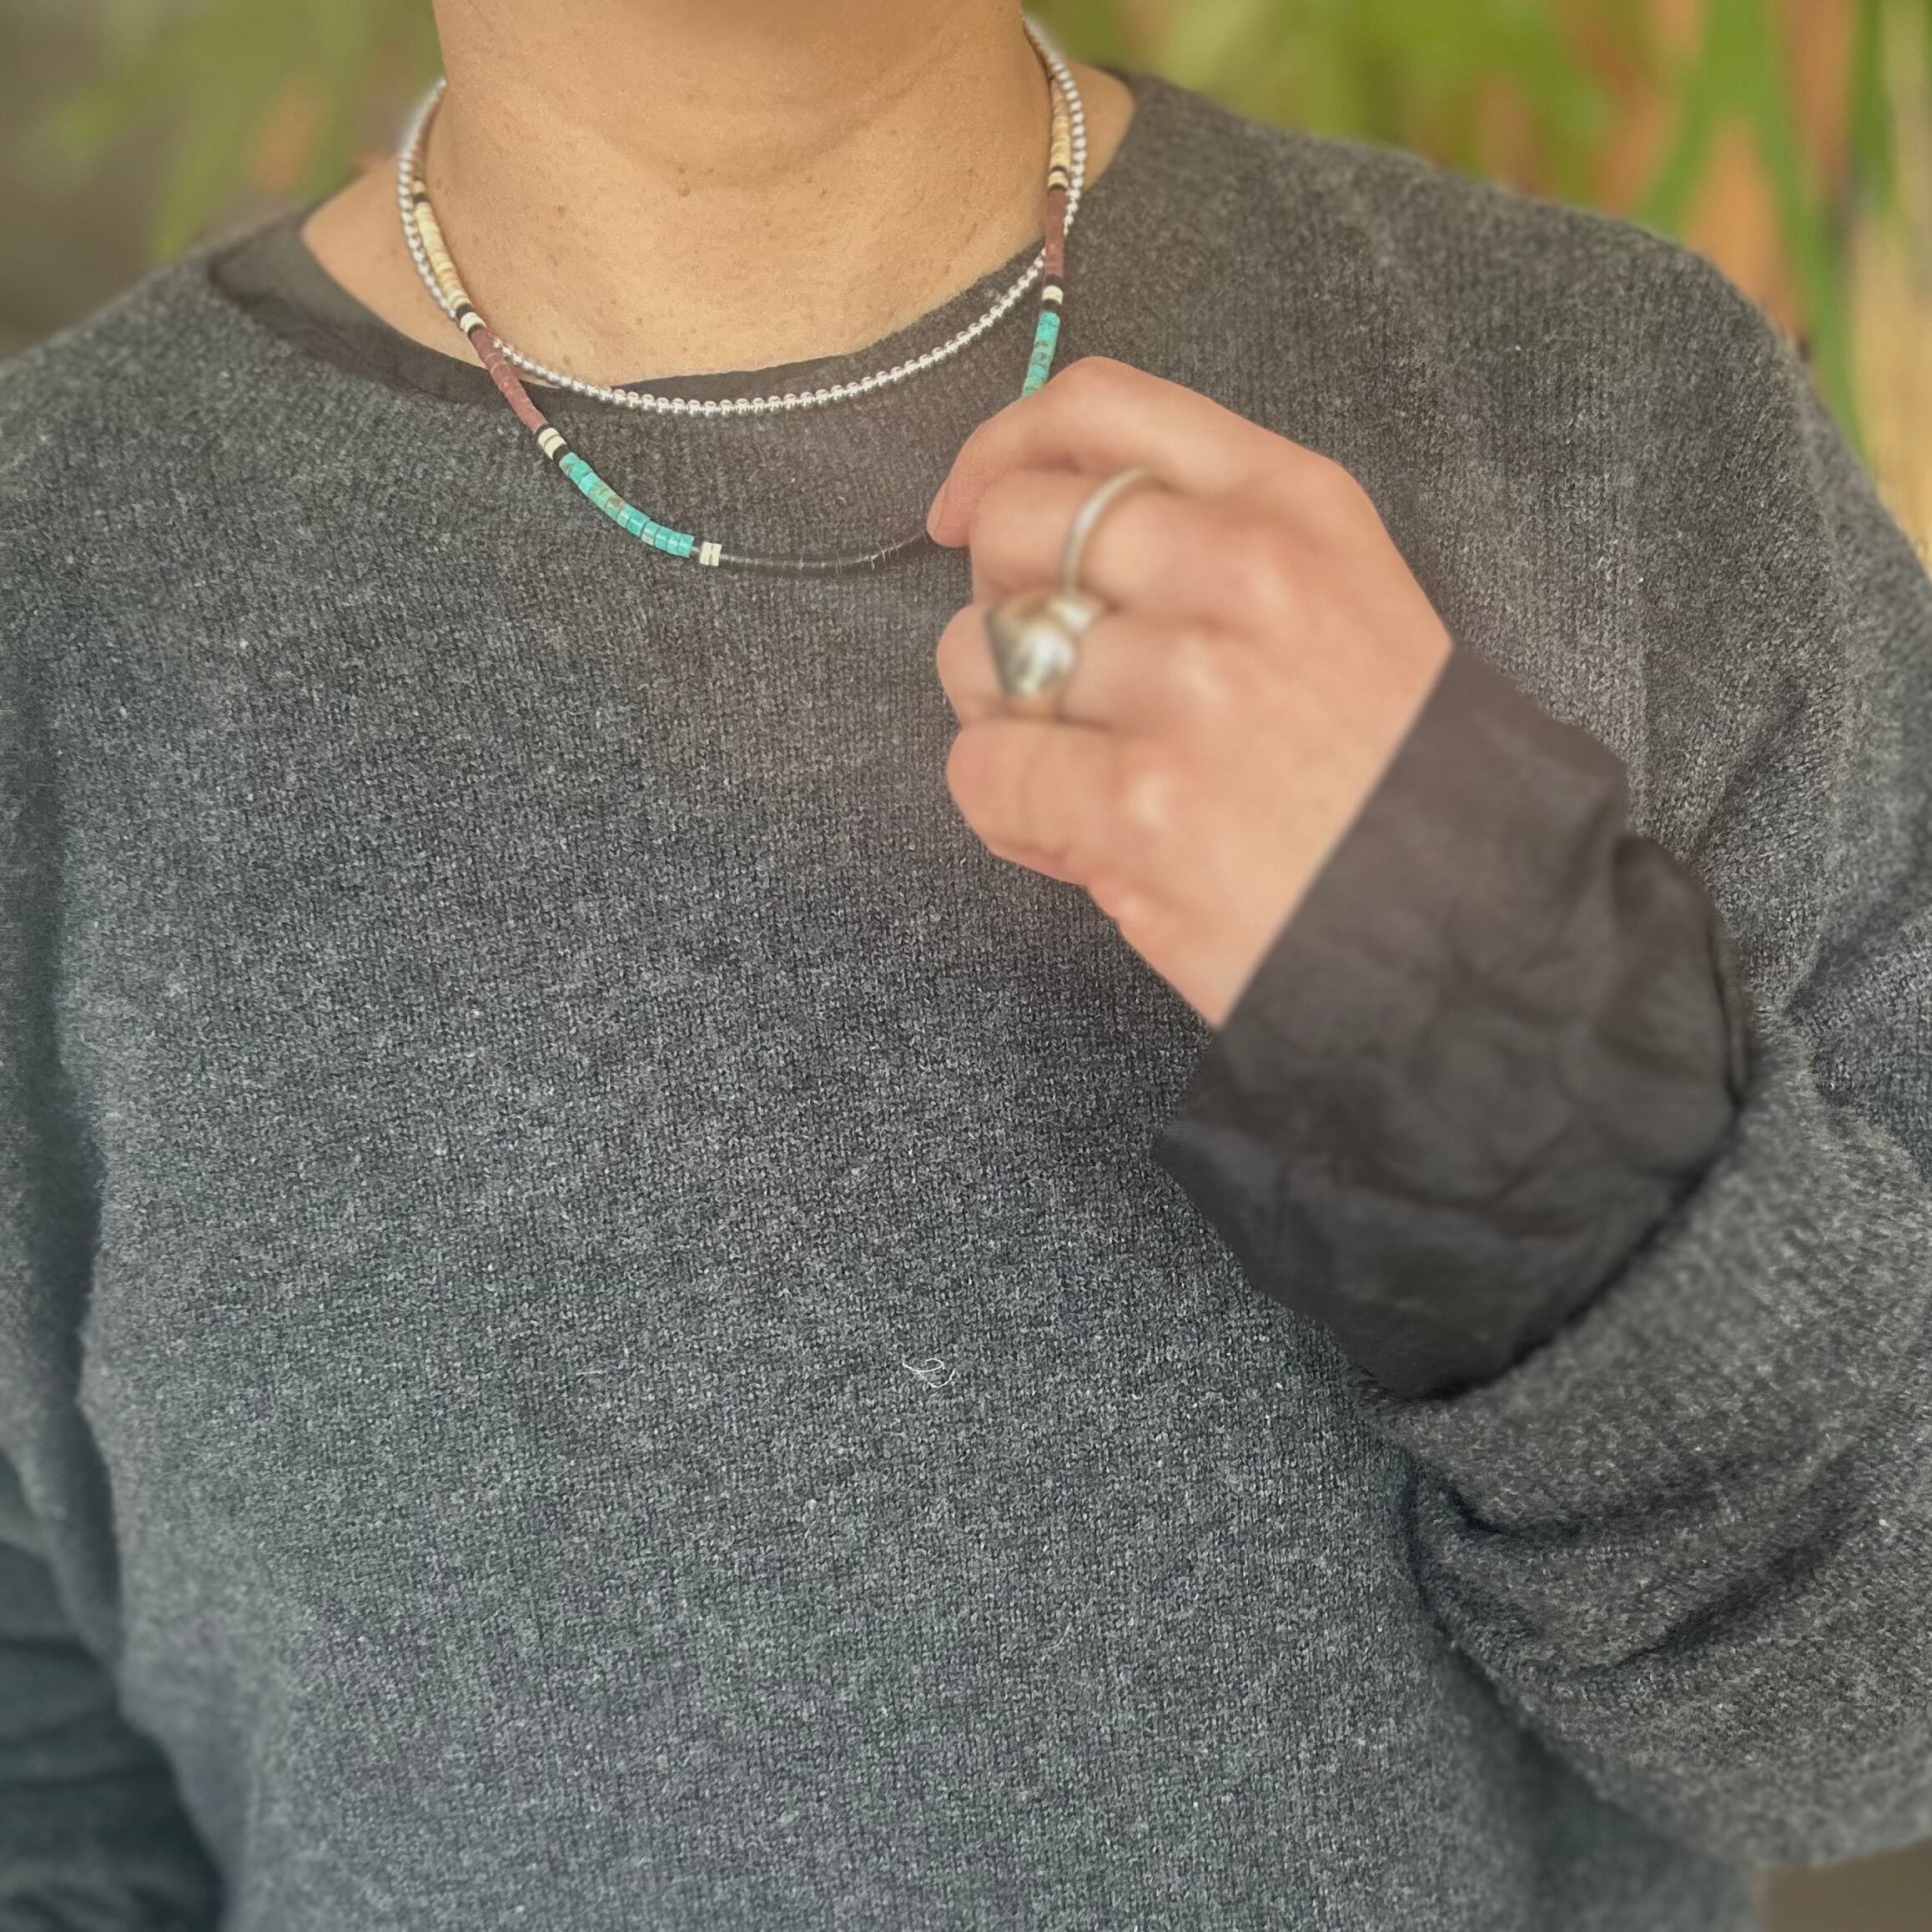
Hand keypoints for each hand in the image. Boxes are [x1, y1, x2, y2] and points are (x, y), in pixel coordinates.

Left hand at [927, 355, 1455, 1029]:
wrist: (1476, 928)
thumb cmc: (1396, 777)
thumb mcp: (1347, 598)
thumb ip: (1215, 541)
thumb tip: (1044, 532)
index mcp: (1293, 507)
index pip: (1101, 408)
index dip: (1000, 452)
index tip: (966, 509)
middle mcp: (1240, 573)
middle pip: (1017, 525)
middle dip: (997, 598)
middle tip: (1043, 670)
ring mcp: (1186, 689)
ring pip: (979, 649)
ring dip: (999, 712)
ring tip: (1072, 765)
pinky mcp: (1138, 806)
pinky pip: (983, 768)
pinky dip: (1005, 806)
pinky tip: (1072, 835)